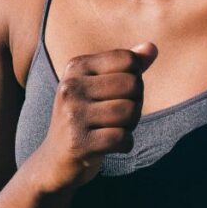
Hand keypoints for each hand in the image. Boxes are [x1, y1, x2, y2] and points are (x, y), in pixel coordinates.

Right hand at [33, 41, 157, 191]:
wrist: (54, 160)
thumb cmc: (84, 117)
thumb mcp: (100, 85)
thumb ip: (127, 65)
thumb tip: (152, 47)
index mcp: (76, 66)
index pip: (127, 60)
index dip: (136, 77)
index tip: (122, 93)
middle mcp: (70, 87)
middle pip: (132, 85)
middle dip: (136, 103)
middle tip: (122, 116)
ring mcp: (72, 115)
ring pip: (129, 111)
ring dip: (131, 125)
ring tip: (115, 129)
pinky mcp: (78, 143)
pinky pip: (122, 138)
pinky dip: (126, 144)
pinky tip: (113, 146)